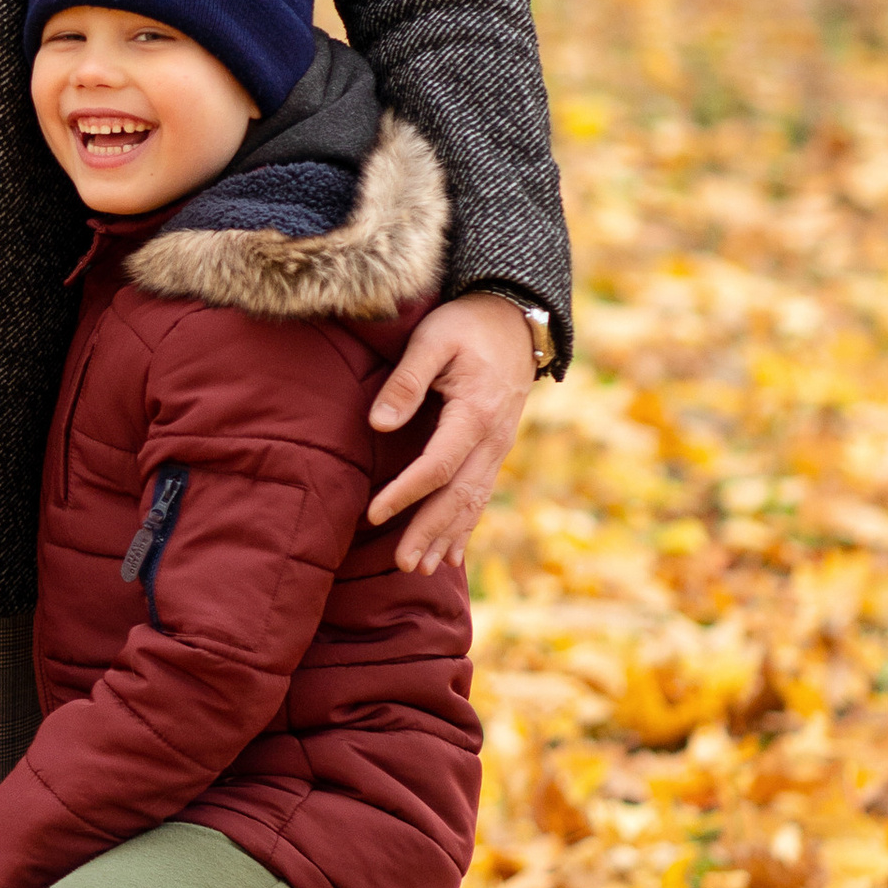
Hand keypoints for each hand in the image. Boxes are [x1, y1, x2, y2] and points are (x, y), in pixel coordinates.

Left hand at [366, 291, 537, 570]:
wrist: (514, 319)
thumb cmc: (467, 325)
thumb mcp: (433, 339)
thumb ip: (406, 380)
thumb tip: (380, 424)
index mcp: (476, 414)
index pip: (437, 466)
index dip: (405, 493)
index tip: (373, 514)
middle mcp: (493, 439)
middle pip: (459, 496)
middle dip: (429, 531)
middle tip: (402, 564)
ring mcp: (499, 447)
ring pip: (473, 502)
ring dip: (446, 536)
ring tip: (420, 569)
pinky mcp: (495, 449)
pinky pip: (481, 494)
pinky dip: (465, 526)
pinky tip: (450, 553)